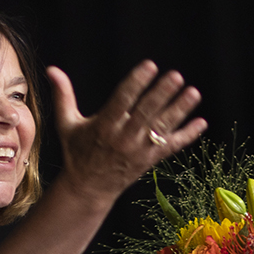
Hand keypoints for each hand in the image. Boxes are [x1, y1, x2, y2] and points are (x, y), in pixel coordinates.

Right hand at [47, 61, 205, 201]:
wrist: (89, 188)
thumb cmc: (77, 152)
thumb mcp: (67, 124)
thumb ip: (63, 95)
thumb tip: (51, 68)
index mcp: (104, 127)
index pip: (123, 101)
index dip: (136, 83)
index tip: (149, 65)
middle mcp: (123, 139)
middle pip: (146, 113)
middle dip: (162, 94)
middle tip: (176, 76)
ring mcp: (139, 151)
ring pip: (162, 128)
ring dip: (179, 110)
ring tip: (194, 92)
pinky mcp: (150, 160)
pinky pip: (172, 147)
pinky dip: (187, 135)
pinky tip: (202, 122)